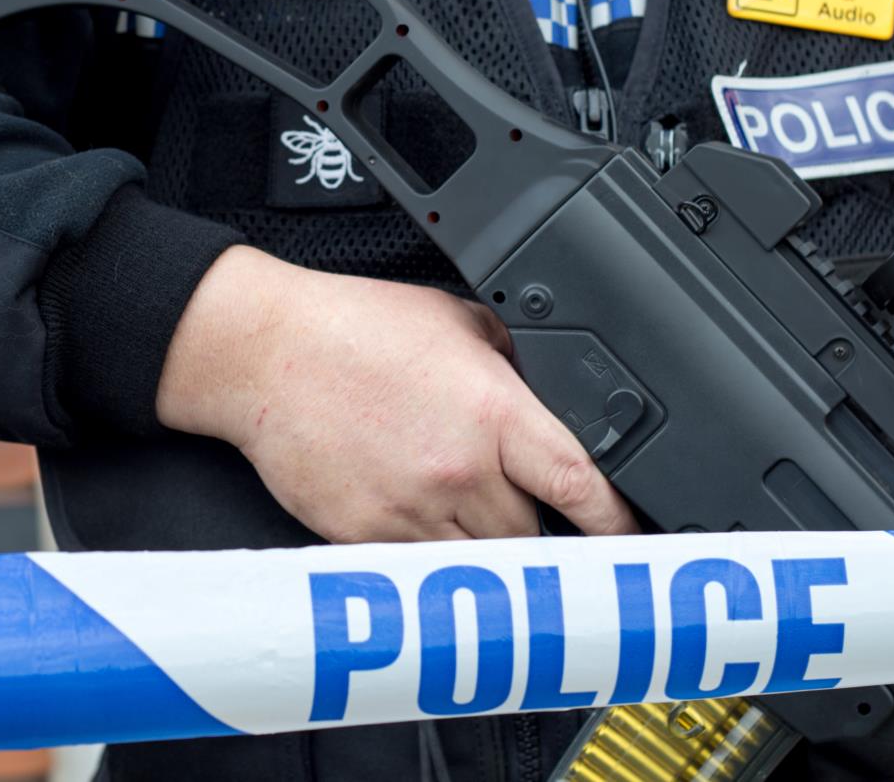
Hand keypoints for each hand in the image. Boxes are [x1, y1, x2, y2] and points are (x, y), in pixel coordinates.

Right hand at [155, 246, 638, 543]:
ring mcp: (411, 510)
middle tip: (531, 518)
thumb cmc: (350, 329)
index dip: (618, 525)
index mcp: (493, 411)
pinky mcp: (365, 537)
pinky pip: (422, 574)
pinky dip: (434, 563)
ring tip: (475, 526)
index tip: (631, 541)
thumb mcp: (455, 320)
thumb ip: (513, 363)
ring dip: (491, 556)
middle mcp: (459, 469)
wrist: (262, 352)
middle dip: (541, 530)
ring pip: (484, 568)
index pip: (583, 487)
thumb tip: (549, 393)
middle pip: (535, 538)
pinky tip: (425, 534)